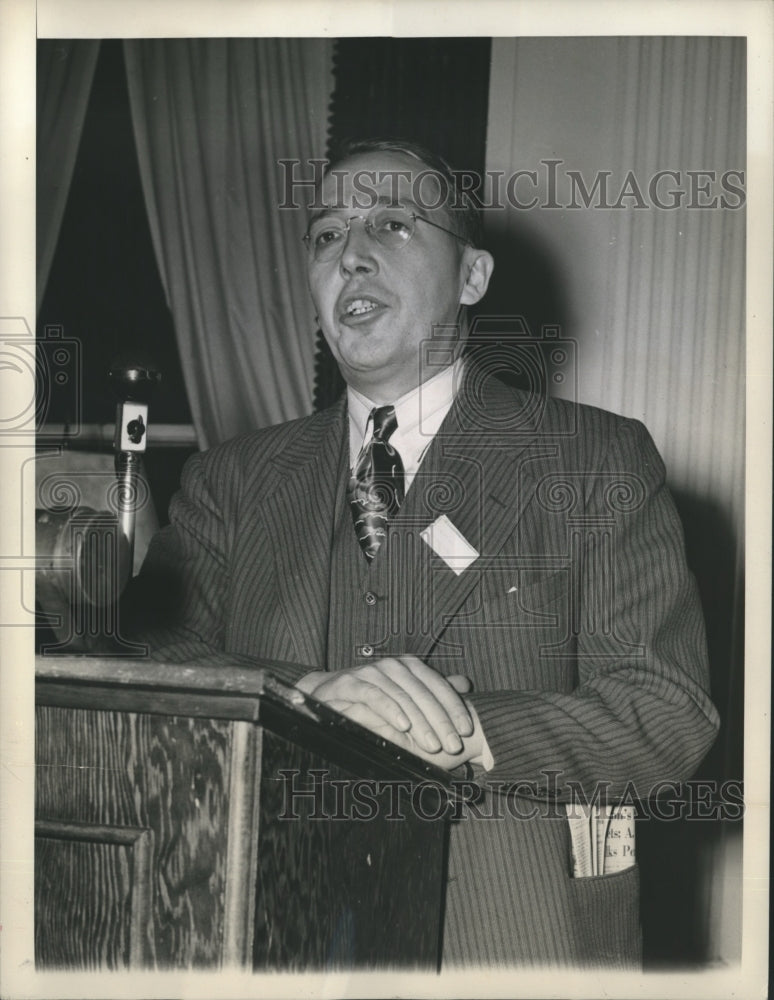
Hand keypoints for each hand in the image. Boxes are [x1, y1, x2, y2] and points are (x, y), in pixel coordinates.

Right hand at [296, 655, 474, 756]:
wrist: (328, 694)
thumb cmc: (373, 697)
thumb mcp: (406, 693)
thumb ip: (433, 690)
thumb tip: (465, 683)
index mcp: (410, 666)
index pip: (438, 685)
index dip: (455, 707)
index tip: (467, 730)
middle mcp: (393, 666)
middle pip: (423, 693)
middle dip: (441, 722)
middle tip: (453, 746)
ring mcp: (371, 672)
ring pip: (402, 697)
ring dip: (420, 723)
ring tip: (433, 745)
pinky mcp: (350, 683)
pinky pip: (374, 696)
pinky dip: (390, 711)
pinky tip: (403, 727)